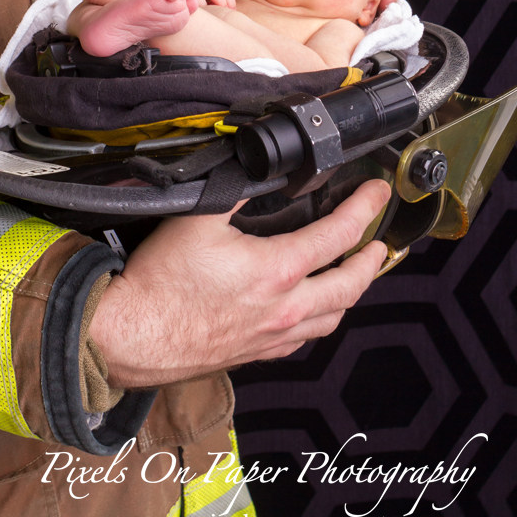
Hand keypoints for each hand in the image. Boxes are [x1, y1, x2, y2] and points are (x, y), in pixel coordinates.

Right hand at [89, 179, 390, 385]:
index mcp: (277, 271)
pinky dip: (320, 320)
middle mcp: (286, 308)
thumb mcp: (198, 216)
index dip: (364, 209)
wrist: (133, 335)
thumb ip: (236, 186)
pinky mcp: (256, 353)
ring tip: (358, 275)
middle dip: (373, 259)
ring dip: (352, 293)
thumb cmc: (160, 282)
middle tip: (383, 241)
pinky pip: (305, 340)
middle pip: (351, 285)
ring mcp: (273, 335)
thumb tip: (260, 164)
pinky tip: (313, 311)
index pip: (338, 235)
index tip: (377, 193)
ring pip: (333, 318)